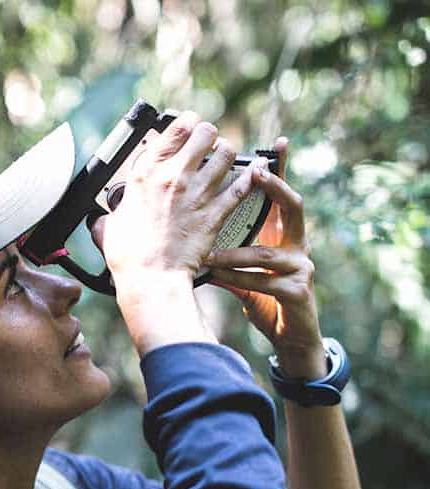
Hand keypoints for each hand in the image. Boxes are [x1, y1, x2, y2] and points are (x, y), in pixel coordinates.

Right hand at [90, 112, 266, 296]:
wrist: (152, 280)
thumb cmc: (130, 258)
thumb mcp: (112, 227)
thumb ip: (111, 215)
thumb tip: (100, 220)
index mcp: (146, 175)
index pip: (173, 129)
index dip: (185, 123)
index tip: (187, 127)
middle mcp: (174, 177)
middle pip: (205, 133)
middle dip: (208, 135)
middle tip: (207, 144)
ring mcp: (197, 194)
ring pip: (226, 154)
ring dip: (226, 154)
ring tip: (223, 160)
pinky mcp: (215, 214)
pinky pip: (241, 187)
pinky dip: (249, 179)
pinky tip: (250, 176)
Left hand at [206, 138, 326, 378]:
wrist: (290, 337)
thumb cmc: (267, 300)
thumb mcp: (246, 274)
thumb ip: (228, 257)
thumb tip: (195, 241)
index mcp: (284, 236)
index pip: (284, 197)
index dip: (282, 170)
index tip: (278, 143)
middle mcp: (298, 245)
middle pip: (293, 207)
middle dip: (275, 188)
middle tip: (256, 172)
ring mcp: (301, 267)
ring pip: (266, 252)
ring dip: (235, 253)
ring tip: (209, 253)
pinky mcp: (297, 291)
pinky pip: (263, 281)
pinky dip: (237, 280)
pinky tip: (217, 278)